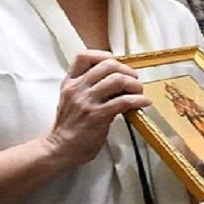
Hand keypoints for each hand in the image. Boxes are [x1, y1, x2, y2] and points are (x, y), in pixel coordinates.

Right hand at [45, 50, 150, 166]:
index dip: (104, 55)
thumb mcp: (72, 100)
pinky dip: (138, 100)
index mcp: (70, 82)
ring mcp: (87, 101)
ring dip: (134, 84)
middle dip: (126, 70)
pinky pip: (124, 101)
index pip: (84, 56)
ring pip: (118, 80)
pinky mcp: (98, 116)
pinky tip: (143, 103)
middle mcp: (78, 88)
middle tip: (134, 80)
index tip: (116, 64)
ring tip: (139, 92)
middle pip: (108, 65)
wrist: (60, 148)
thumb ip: (88, 87)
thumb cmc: (69, 126)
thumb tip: (117, 81)